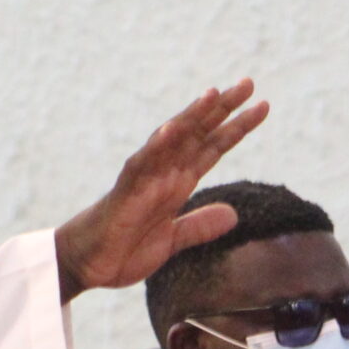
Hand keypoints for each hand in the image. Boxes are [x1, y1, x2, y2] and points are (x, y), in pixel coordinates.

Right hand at [53, 82, 270, 302]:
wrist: (87, 266)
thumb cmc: (123, 249)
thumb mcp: (172, 240)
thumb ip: (200, 226)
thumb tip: (233, 215)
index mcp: (177, 183)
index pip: (212, 148)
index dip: (236, 128)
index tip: (261, 107)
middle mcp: (163, 174)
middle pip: (197, 135)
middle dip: (222, 109)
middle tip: (248, 83)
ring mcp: (144, 180)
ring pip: (171, 142)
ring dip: (191, 118)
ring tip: (214, 95)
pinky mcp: (125, 193)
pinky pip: (140, 167)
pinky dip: (155, 148)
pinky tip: (169, 130)